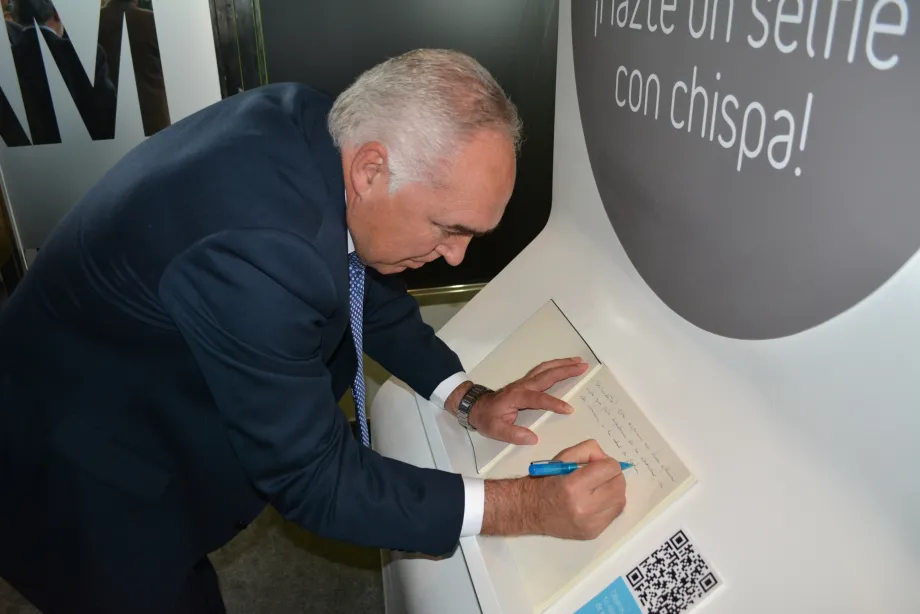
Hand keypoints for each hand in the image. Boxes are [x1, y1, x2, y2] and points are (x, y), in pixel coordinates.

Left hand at [465, 357, 589, 443]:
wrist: (476, 406)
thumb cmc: (487, 418)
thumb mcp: (496, 430)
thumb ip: (514, 434)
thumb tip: (532, 438)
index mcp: (517, 397)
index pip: (539, 399)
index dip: (554, 403)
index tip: (569, 409)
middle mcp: (523, 385)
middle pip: (547, 375)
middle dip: (566, 370)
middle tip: (583, 366)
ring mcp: (524, 381)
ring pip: (545, 368)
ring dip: (562, 364)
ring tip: (578, 361)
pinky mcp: (526, 382)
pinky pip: (542, 370)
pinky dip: (555, 366)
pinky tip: (564, 365)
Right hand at [524, 439, 626, 539]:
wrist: (529, 510)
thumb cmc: (546, 481)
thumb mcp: (563, 458)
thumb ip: (588, 451)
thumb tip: (608, 459)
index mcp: (573, 486)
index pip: (610, 469)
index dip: (607, 463)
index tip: (599, 464)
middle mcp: (583, 507)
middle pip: (619, 485)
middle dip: (613, 476)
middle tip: (601, 475)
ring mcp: (589, 524)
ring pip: (620, 501)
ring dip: (613, 491)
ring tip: (598, 489)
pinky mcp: (593, 533)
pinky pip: (614, 514)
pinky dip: (609, 505)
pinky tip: (595, 502)